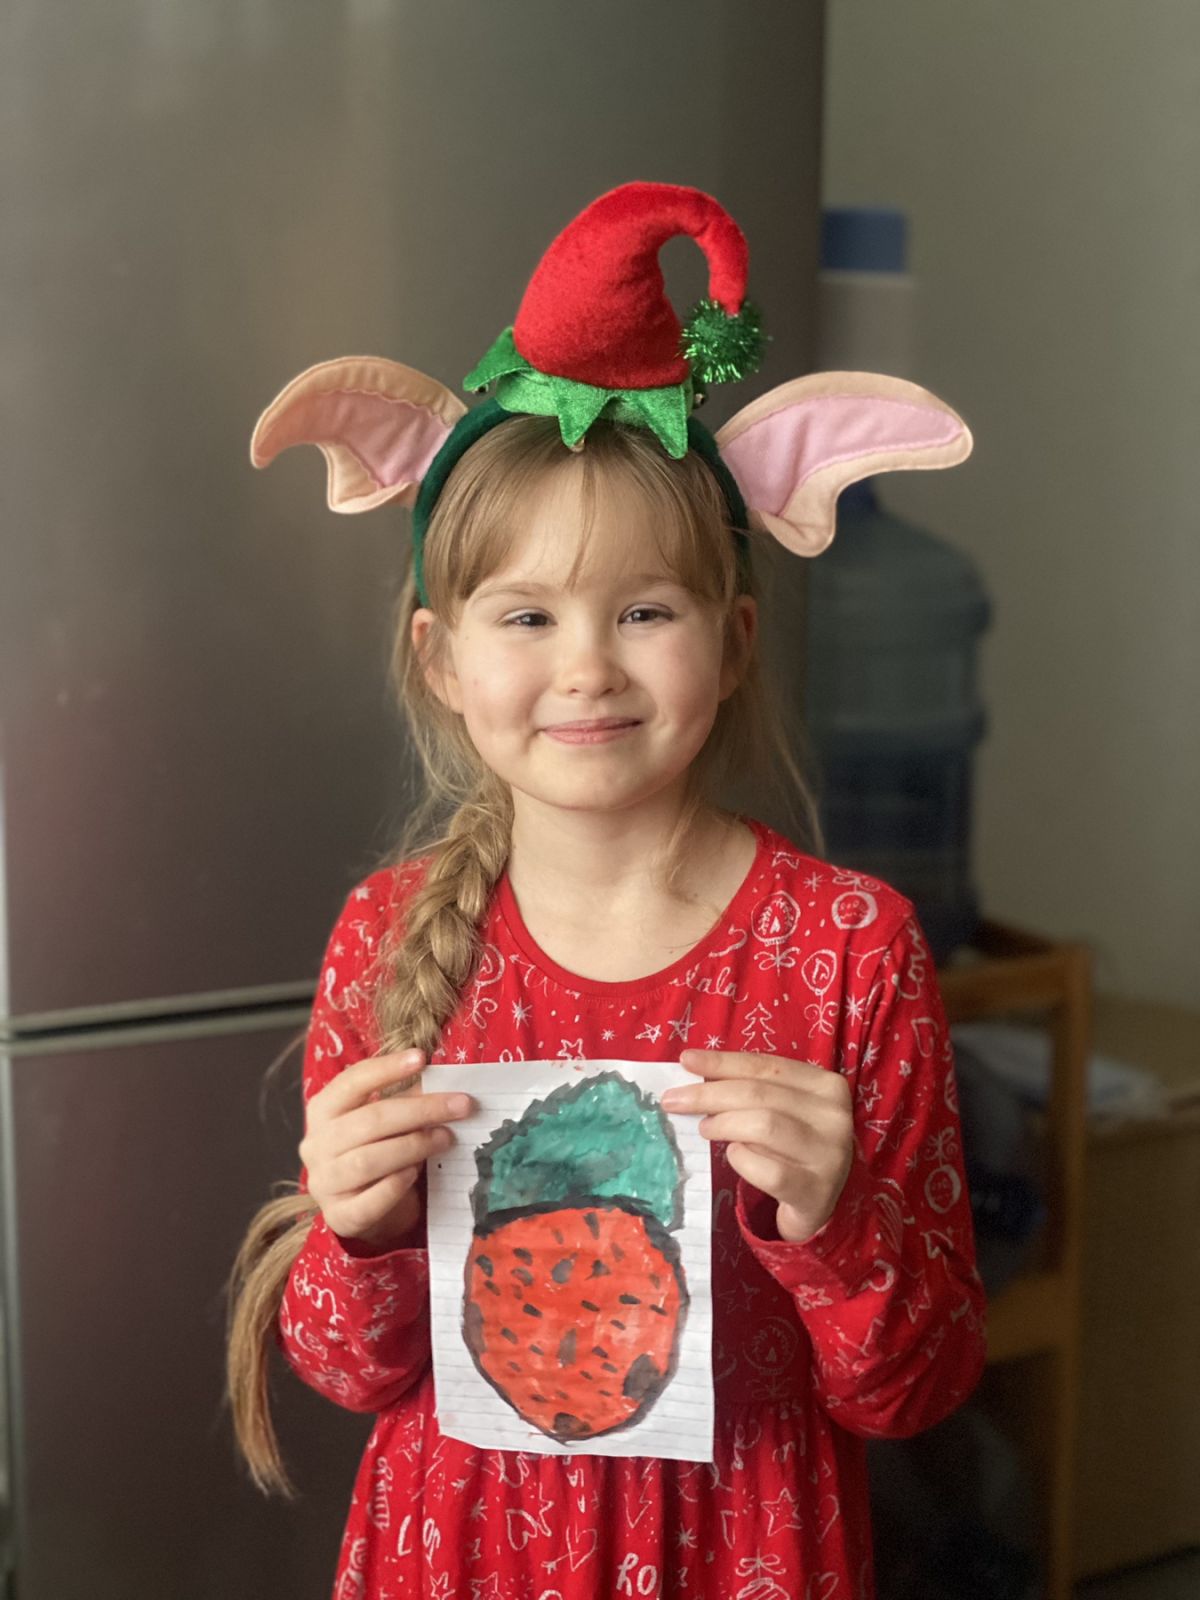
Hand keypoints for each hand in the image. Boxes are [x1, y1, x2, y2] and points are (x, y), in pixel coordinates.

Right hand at [300, 1049, 473, 1250]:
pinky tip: (416, 1173)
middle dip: (420, 1110)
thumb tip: (444, 1085)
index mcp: (323, 1110)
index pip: (351, 1082)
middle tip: (461, 1106)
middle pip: (370, 1120)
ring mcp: (324, 1183)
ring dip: (413, 1146)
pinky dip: (395, 1186)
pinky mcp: (340, 1217)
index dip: (386, 1068)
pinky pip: (369, 1202)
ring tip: (446, 1138)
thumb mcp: (386, 1121)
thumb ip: (406, 1101)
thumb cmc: (376, 1150)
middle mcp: (316, 1145)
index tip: (421, 1058)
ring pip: (368, 1160)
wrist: (363, 1208)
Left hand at [661, 1050, 855, 1243]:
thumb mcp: (782, 1108)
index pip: (767, 1066)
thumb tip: (693, 1067)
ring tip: (704, 1128)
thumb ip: (750, 1088)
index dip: (722, 1062)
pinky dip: (740, 1159)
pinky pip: (766, 1170)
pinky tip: (733, 1155)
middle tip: (673, 1100)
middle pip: (759, 1094)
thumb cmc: (793, 1144)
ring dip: (723, 1124)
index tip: (686, 1060)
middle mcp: (834, 1117)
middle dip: (708, 1094)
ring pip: (763, 1126)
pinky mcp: (815, 1190)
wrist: (820, 1200)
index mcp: (827, 1086)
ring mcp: (829, 1155)